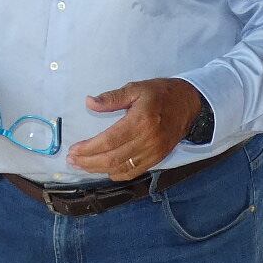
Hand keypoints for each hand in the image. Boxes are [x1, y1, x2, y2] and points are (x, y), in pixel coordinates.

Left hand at [66, 77, 201, 177]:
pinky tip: (104, 170)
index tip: (74, 150)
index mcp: (140, 120)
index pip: (109, 140)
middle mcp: (148, 139)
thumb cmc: (160, 93)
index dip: (89, 148)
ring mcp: (154, 152)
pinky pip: (134, 172)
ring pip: (121, 168)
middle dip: (89, 162)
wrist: (190, 104)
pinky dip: (116, 174)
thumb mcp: (136, 88)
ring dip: (98, 170)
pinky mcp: (158, 159)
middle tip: (72, 160)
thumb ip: (112, 97)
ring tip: (82, 166)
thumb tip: (89, 103)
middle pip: (112, 158)